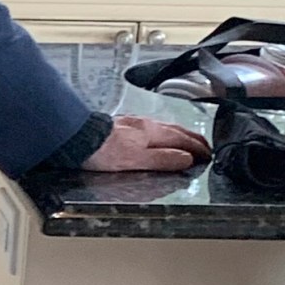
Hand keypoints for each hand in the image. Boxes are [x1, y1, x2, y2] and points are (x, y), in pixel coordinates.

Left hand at [81, 115, 211, 172]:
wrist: (75, 139)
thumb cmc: (102, 151)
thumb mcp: (138, 160)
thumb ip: (163, 159)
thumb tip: (186, 159)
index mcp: (152, 132)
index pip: (182, 139)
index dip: (198, 148)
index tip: (209, 155)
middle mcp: (145, 124)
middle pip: (175, 130)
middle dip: (192, 139)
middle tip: (205, 147)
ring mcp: (132, 124)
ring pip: (163, 128)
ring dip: (179, 135)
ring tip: (186, 142)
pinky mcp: (120, 127)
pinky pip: (150, 129)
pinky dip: (162, 134)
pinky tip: (156, 138)